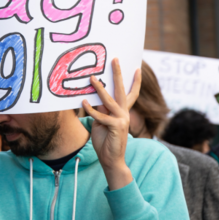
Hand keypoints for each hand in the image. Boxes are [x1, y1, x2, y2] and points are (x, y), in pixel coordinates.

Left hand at [82, 58, 140, 190]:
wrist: (110, 160)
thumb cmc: (105, 140)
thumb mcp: (101, 122)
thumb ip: (101, 109)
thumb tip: (94, 97)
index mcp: (122, 112)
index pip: (131, 93)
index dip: (134, 81)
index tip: (135, 67)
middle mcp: (124, 114)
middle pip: (122, 90)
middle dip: (118, 74)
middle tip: (115, 59)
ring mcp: (122, 120)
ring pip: (110, 100)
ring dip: (100, 88)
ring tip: (92, 78)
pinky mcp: (116, 127)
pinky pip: (102, 116)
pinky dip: (92, 110)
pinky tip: (83, 103)